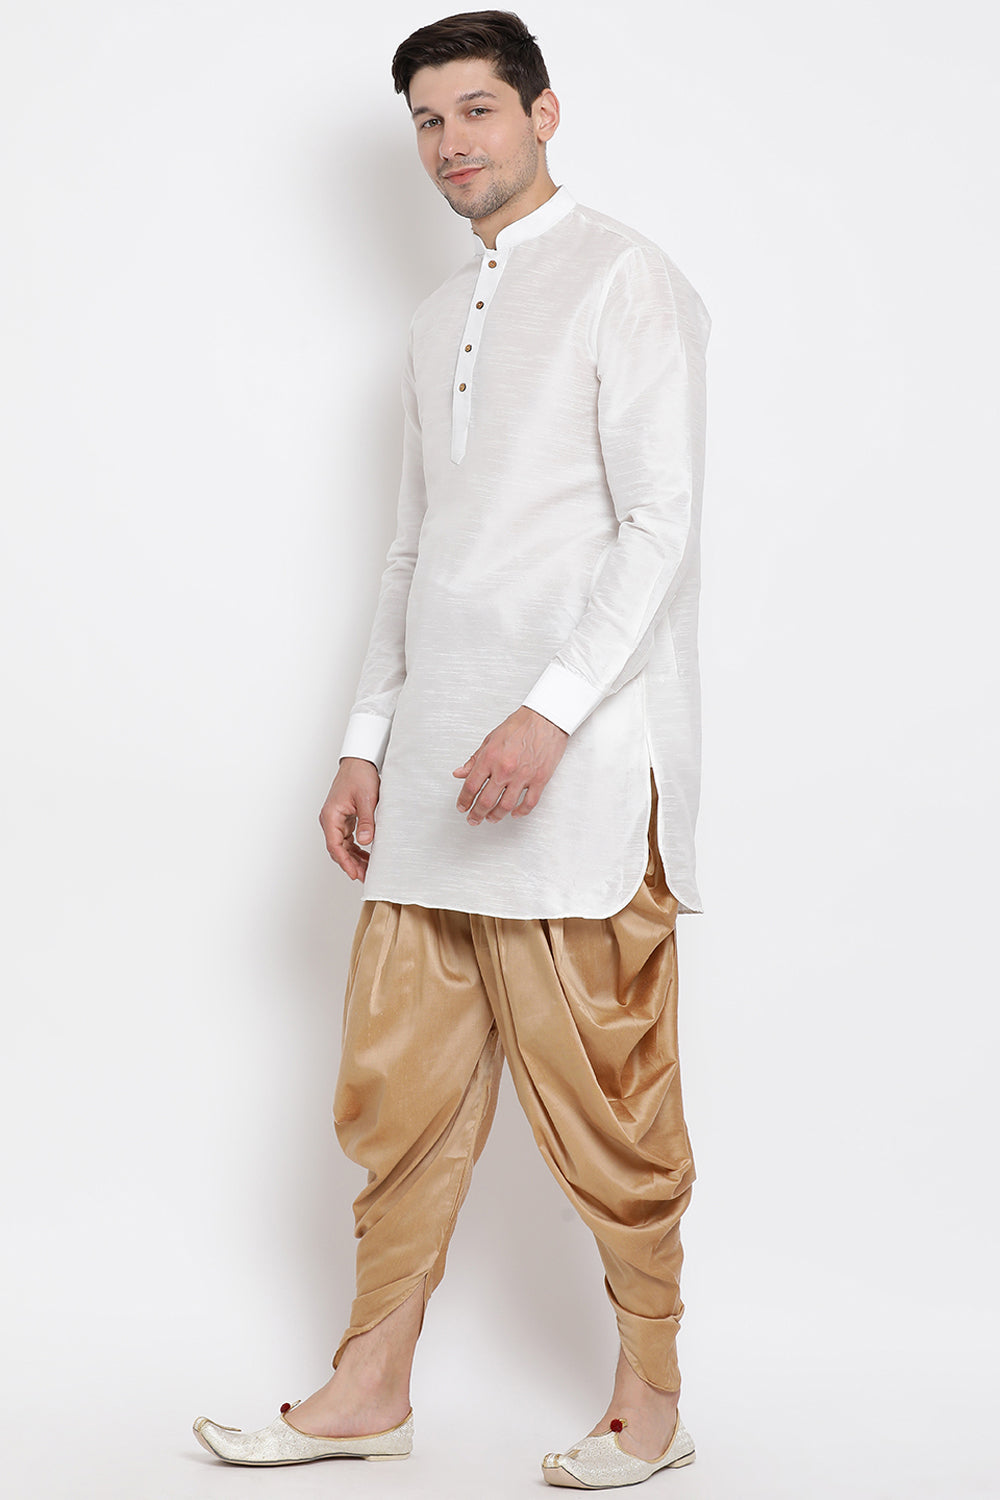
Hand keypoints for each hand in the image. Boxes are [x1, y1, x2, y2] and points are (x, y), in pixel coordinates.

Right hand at [319, 757, 380, 880]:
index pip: (335, 845)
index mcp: (331, 815)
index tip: (354, 874)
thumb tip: (365, 842)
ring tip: (368, 870)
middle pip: (338, 849)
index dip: (345, 862)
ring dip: (354, 858)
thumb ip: (366, 822)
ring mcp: (336, 820)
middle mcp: (330, 820)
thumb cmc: (359, 776)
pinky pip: (348, 839)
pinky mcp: (344, 819)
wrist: (359, 762)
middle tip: (365, 877)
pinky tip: (367, 857)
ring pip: (343, 846)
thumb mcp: (367, 799)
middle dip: (351, 864)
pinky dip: (356, 849)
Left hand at [453, 706, 568, 825]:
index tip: (462, 807)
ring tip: (491, 818)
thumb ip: (474, 759)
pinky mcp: (539, 779)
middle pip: (486, 800)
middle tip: (473, 819)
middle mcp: (505, 769)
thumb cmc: (520, 726)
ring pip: (506, 806)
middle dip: (477, 814)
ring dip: (496, 816)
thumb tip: (460, 773)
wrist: (546, 719)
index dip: (464, 800)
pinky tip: (515, 814)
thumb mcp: (490, 739)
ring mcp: (523, 776)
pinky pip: (529, 803)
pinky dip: (520, 812)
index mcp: (490, 758)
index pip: (471, 786)